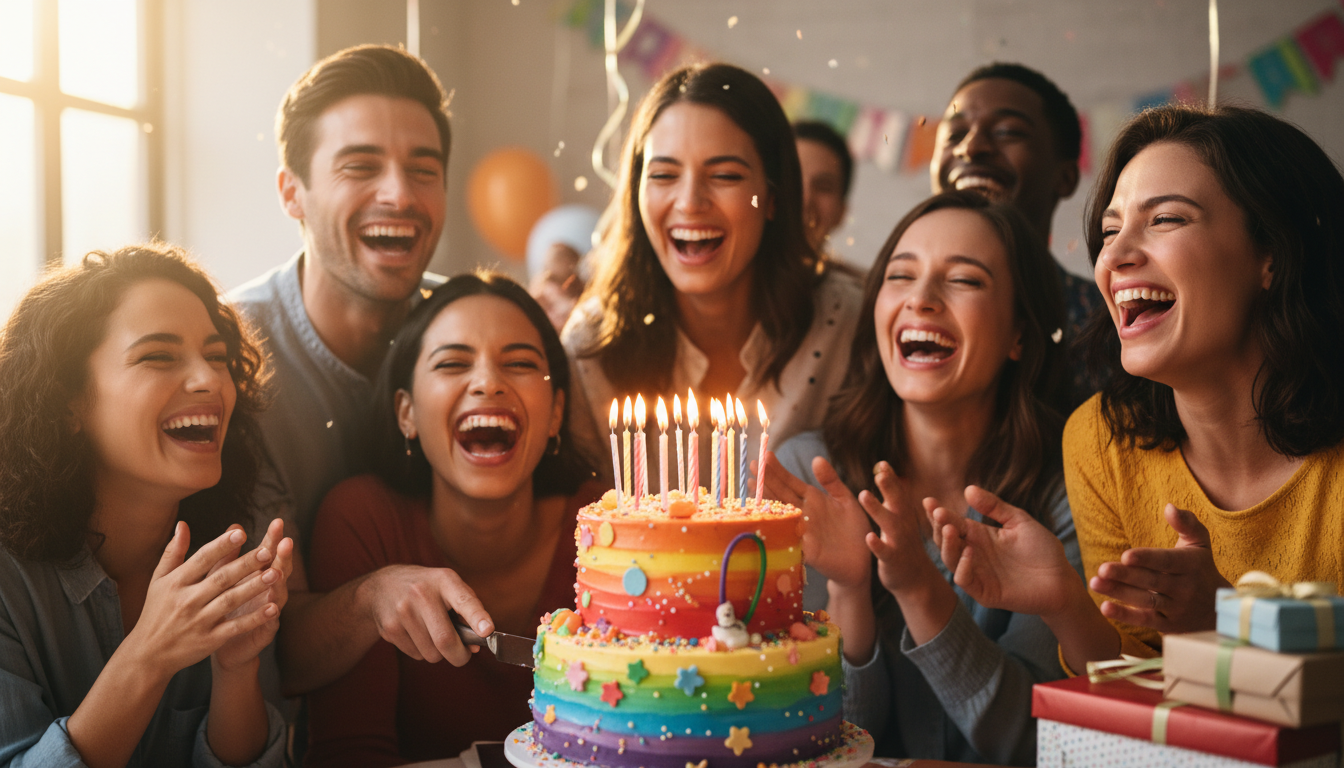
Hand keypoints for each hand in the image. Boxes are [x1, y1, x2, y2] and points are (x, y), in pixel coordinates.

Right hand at [125, 523, 279, 678]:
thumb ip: (173, 552)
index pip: (202, 559)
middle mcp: (187, 600)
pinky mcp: (209, 640)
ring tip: (276, 574)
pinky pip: (234, 627)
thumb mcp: (159, 580)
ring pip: (230, 601)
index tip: (241, 532)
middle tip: (268, 550)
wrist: (148, 654)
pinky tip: (272, 608)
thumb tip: (182, 524)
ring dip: (254, 587)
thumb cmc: (156, 611)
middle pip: (221, 578)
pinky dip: (254, 619)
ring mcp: (199, 621)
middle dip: (245, 564)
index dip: (221, 545)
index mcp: (176, 582)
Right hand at [358, 564, 494, 664]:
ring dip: (438, 653)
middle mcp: (422, 593)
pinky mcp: (390, 628)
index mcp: (444, 580)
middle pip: (446, 640)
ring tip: (432, 633)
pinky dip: (422, 651)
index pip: (464, 600)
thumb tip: (474, 647)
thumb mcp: (447, 587)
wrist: (382, 585)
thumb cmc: (426, 589)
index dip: (477, 617)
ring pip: (432, 654)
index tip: (488, 631)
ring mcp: (403, 611)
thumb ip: (467, 612)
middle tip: (462, 655)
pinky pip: (416, 655)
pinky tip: (415, 633)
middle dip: (459, 656)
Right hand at [758, 452, 872, 589]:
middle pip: (781, 494)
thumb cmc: (854, 528)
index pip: (790, 482)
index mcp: (812, 499)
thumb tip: (816, 459)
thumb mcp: (845, 499)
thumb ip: (831, 480)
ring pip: (780, 513)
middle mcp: (802, 513)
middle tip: (752, 464)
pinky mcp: (806, 549)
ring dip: (766, 501)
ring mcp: (801, 530)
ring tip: (751, 485)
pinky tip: (764, 518)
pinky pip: (789, 537)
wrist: (864, 558)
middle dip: (766, 480)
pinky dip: (777, 528)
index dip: (777, 470)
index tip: (765, 455)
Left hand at [860, 462, 940, 596]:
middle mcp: (904, 524)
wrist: (914, 578)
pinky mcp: (893, 560)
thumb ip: (893, 496)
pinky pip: (885, 552)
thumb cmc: (903, 543)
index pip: (898, 492)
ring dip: (877, 509)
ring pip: (890, 524)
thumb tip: (882, 471)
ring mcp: (900, 542)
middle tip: (879, 473)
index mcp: (904, 513)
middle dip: (890, 488)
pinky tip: (869, 537)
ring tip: (863, 495)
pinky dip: (878, 545)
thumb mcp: (900, 518)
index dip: (892, 478)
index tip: (882, 463)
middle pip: (899, 503)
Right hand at [932, 485, 1081, 616]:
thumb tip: (968, 489)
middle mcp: (974, 554)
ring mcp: (978, 574)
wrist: (1062, 579)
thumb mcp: (1019, 520)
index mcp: (979, 536)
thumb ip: (994, 506)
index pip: (953, 523)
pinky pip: (964, 580)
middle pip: (946, 541)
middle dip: (939, 527)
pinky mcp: (984, 592)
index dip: (938, 513)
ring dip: (947, 545)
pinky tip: (969, 552)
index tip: (928, 501)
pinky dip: (962, 567)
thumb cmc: (1043, 550)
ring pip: (950, 560)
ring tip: (950, 529)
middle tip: (938, 513)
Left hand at [1090, 504, 1229, 632]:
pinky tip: (1105, 607)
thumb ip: (1186, 523)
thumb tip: (1169, 506)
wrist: (1221, 611)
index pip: (1167, 561)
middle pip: (1151, 581)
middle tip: (1102, 569)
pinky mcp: (1168, 625)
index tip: (1126, 555)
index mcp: (1191, 565)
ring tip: (1095, 583)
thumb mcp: (1200, 544)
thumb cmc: (1201, 568)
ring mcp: (1177, 608)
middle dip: (1126, 575)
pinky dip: (1125, 616)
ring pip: (1145, 600)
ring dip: (1119, 593)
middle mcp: (1185, 588)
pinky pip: (1145, 620)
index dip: (1147, 559)